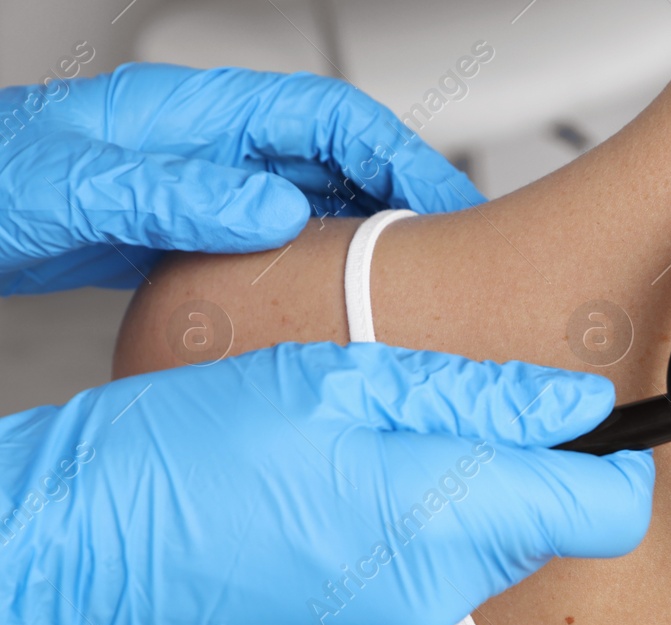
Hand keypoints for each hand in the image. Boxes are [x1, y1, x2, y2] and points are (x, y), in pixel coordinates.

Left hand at [0, 63, 485, 294]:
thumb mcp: (76, 190)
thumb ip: (174, 194)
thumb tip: (276, 212)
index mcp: (197, 116)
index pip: (332, 121)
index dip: (401, 159)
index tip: (447, 206)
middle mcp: (210, 149)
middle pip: (337, 166)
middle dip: (401, 208)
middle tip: (451, 263)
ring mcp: (203, 191)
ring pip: (313, 210)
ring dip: (362, 250)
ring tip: (404, 298)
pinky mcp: (188, 235)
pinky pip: (275, 250)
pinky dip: (314, 278)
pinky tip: (327, 318)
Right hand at [0, 343, 653, 624]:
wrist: (57, 566)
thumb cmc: (171, 458)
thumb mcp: (326, 385)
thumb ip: (473, 399)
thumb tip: (576, 408)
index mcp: (441, 520)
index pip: (606, 514)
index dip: (609, 465)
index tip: (583, 431)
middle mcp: (432, 605)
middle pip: (536, 537)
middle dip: (509, 481)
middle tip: (424, 429)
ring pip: (470, 574)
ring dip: (441, 525)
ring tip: (345, 479)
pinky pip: (410, 615)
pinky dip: (388, 572)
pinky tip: (313, 535)